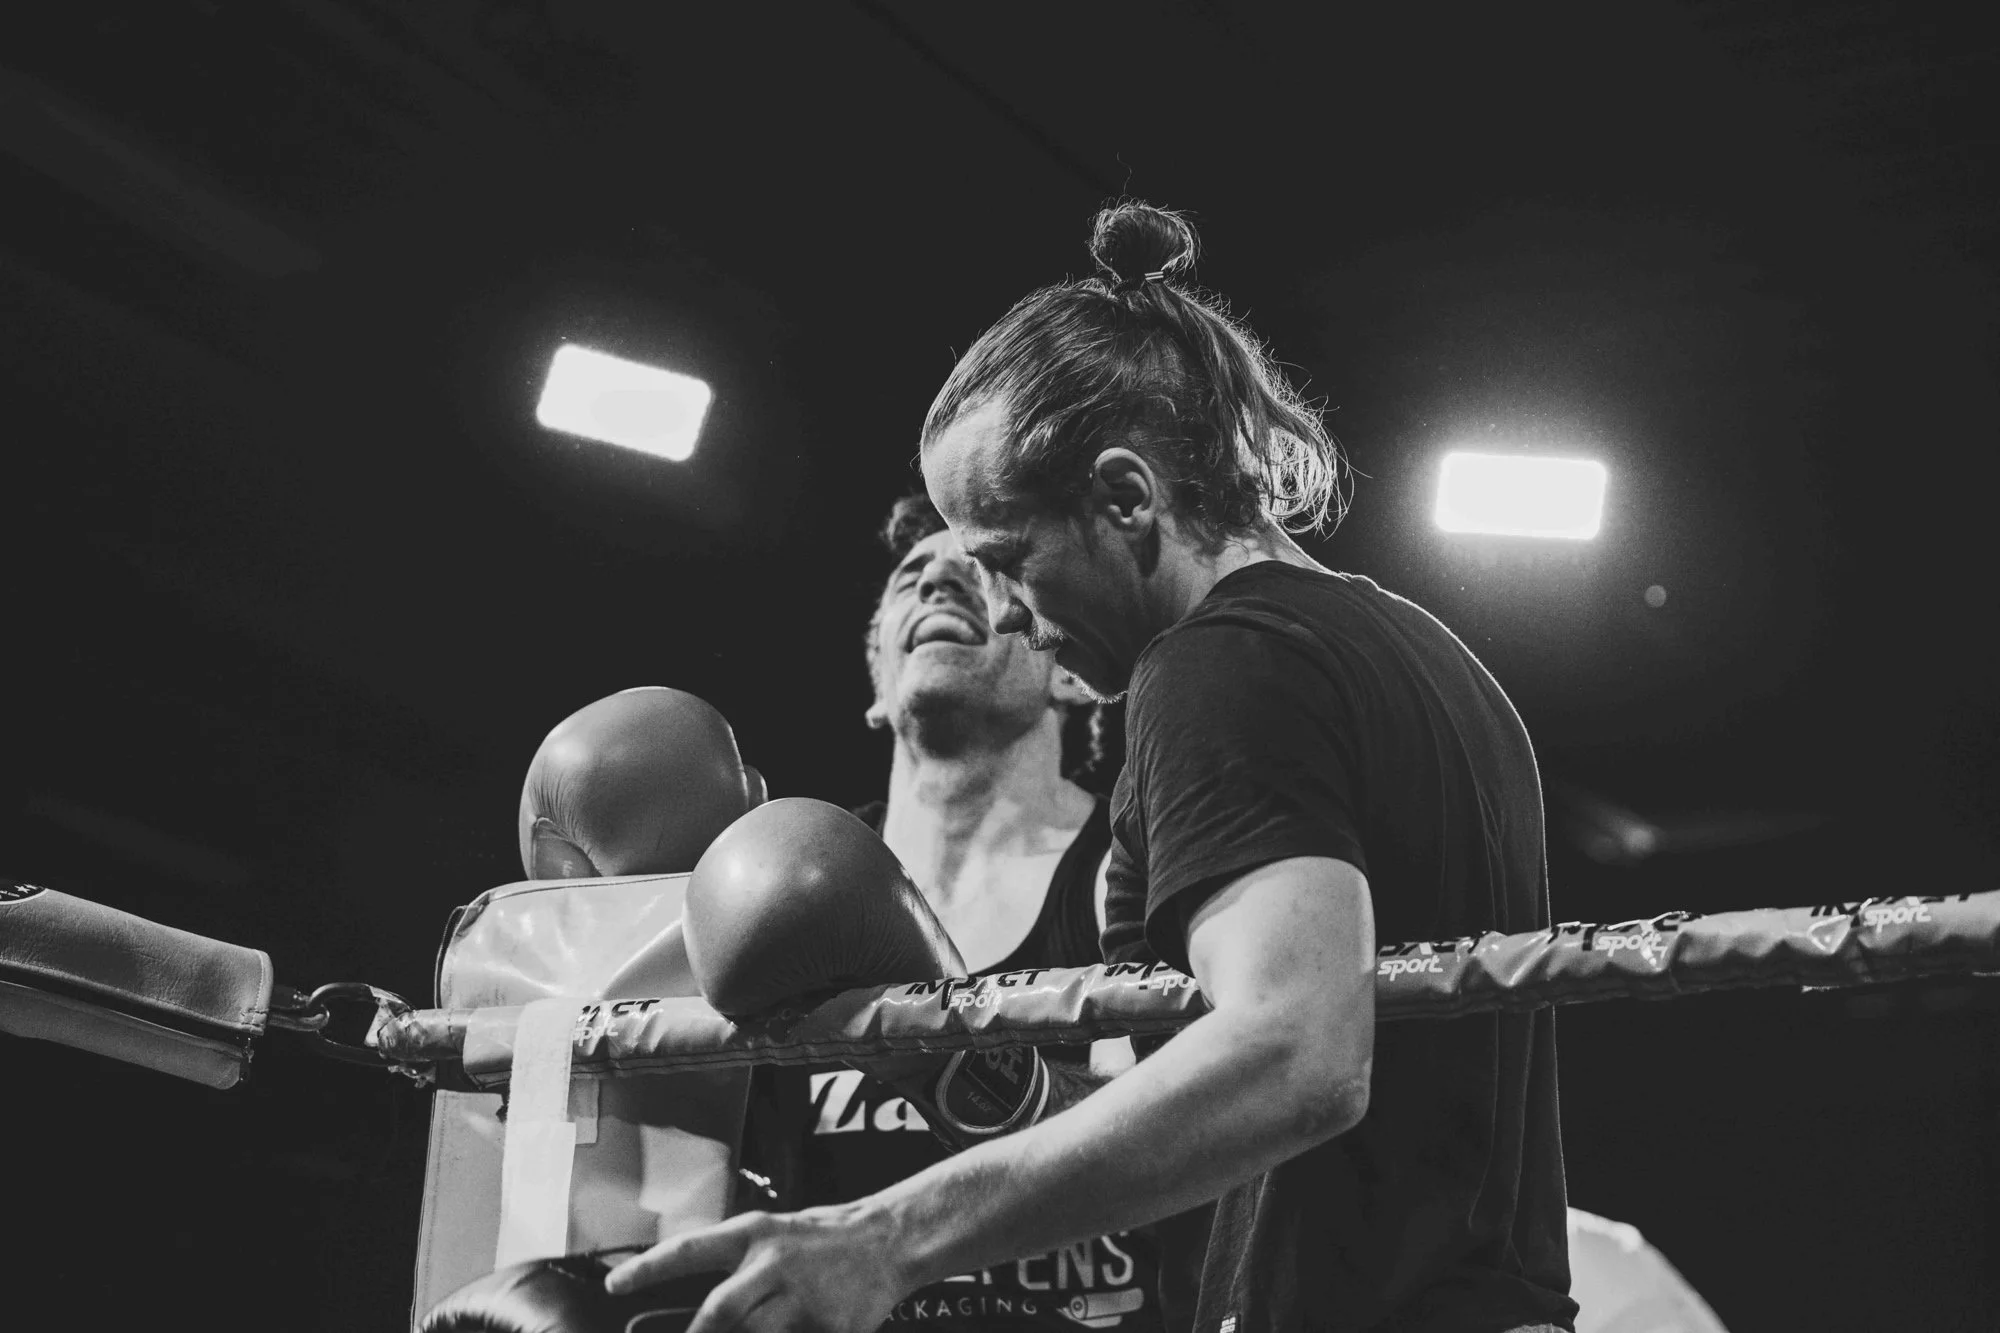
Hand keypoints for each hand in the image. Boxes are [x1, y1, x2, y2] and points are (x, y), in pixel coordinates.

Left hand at [604, 1204, 911, 1332]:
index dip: (648, 1269)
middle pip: (719, 1310)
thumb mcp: (772, 1239)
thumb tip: (687, 1314)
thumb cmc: (820, 1242)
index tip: (614, 1286)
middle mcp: (773, 1263)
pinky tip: (785, 1332)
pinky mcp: (828, 1325)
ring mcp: (801, 1297)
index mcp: (753, 1235)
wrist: (886, 1240)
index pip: (689, 1250)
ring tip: (749, 1330)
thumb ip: (734, 1271)